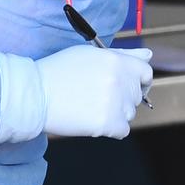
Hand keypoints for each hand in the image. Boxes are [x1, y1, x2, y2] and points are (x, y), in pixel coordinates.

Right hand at [37, 46, 152, 138]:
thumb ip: (124, 55)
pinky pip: (122, 130)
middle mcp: (121, 81)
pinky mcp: (107, 124)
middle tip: (98, 96)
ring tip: (91, 106)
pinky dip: (110, 129)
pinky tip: (93, 120)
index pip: (146, 73)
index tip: (128, 86)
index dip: (138, 80)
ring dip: (115, 113)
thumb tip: (149, 55)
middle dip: (122, 97)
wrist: (35, 94)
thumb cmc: (60, 70)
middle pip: (136, 96)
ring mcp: (115, 103)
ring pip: (129, 114)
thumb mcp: (91, 54)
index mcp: (118, 61)